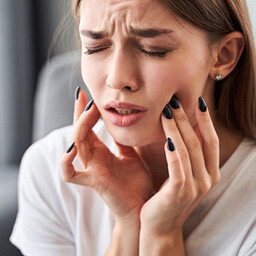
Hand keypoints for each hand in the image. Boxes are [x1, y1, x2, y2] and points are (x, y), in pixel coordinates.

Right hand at [61, 89, 153, 221]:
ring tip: (89, 111)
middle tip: (84, 96)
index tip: (88, 93)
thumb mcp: (131, 154)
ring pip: (76, 145)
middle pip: (79, 131)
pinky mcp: (93, 182)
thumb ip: (123, 140)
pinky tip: (73, 147)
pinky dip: (66, 162)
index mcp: (101, 152)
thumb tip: (125, 119)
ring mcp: (91, 170)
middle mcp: (93, 159)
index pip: (88, 127)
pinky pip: (70, 174)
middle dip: (80, 113)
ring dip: (80, 127)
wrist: (143, 206)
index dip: (85, 111)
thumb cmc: (137, 182)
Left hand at [140, 96, 219, 236]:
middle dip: (187, 118)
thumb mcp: (185, 173)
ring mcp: (195, 187)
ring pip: (187, 149)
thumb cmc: (170, 196)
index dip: (206, 120)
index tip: (199, 101)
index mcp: (211, 172)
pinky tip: (166, 136)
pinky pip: (178, 166)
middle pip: (199, 141)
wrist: (160, 226)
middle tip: (176, 100)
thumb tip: (183, 126)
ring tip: (166, 110)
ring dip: (177, 128)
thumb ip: (188, 154)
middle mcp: (207, 179)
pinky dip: (173, 149)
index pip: (212, 141)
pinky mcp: (179, 193)